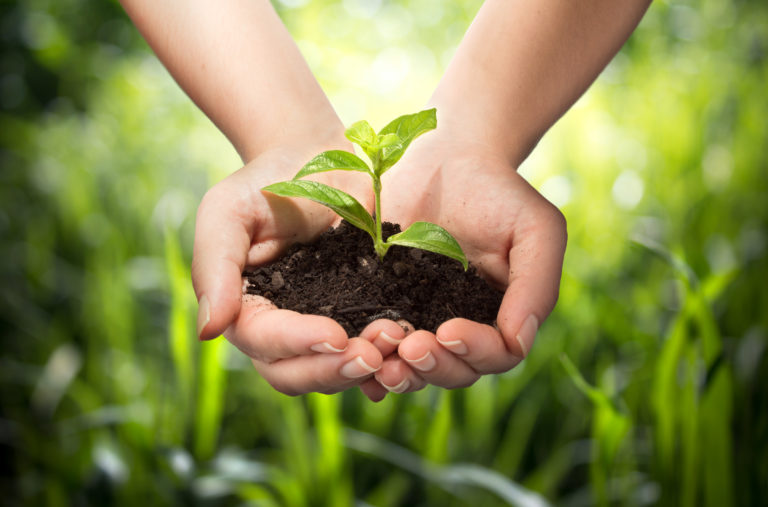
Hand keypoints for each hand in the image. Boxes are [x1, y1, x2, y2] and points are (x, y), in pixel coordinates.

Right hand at [193, 145, 391, 394]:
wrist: (320, 158)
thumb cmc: (267, 181)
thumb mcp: (227, 213)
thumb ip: (215, 268)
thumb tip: (210, 331)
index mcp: (245, 309)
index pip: (263, 341)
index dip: (297, 344)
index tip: (335, 334)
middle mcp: (280, 329)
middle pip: (295, 374)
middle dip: (333, 370)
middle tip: (372, 355)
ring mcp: (321, 325)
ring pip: (333, 370)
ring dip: (364, 367)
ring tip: (397, 343)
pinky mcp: (357, 316)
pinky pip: (368, 350)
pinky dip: (386, 359)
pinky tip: (409, 351)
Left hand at [360, 130, 566, 397]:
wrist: (447, 157)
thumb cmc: (499, 192)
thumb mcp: (535, 229)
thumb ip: (536, 285)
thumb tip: (518, 341)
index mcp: (501, 316)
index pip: (496, 355)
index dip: (474, 352)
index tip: (448, 329)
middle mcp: (461, 325)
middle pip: (453, 371)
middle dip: (432, 367)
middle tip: (409, 348)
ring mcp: (420, 318)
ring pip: (413, 367)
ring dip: (399, 372)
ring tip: (380, 360)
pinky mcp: (382, 303)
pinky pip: (375, 344)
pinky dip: (366, 362)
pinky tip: (351, 357)